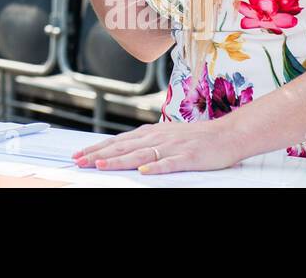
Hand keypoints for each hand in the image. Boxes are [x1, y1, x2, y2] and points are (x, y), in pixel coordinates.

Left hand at [73, 118, 248, 174]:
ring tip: (101, 165)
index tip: (79, 155)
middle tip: (79, 161)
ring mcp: (172, 147)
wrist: (226, 135)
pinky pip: (169, 164)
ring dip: (119, 160)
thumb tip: (122, 147)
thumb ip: (145, 142)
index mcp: (150, 133)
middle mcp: (157, 138)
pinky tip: (143, 172)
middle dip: (99, 155)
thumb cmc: (195, 138)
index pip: (118, 141)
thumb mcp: (166, 135)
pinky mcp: (188, 158)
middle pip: (123, 147)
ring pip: (140, 155)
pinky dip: (155, 167)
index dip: (97, 148)